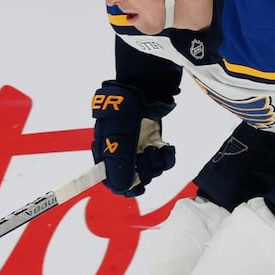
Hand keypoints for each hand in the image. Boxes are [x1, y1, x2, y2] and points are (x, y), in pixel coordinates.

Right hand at [90, 81, 174, 196]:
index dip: (124, 186)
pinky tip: (166, 147)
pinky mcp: (155, 143)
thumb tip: (121, 188)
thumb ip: (119, 161)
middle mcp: (122, 153)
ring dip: (156, 163)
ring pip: (151, 171)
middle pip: (134, 179)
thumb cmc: (126, 106)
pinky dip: (167, 157)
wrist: (146, 86)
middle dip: (144, 172)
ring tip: (155, 147)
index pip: (112, 180)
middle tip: (145, 156)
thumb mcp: (119, 134)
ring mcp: (139, 149)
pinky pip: (164, 162)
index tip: (136, 186)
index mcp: (106, 152)